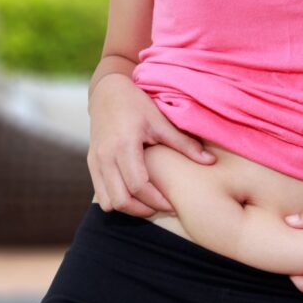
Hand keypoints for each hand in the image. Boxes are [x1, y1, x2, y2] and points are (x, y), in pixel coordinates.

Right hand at [88, 73, 216, 216]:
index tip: (172, 204)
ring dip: (128, 208)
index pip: (138, 186)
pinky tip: (134, 193)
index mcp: (124, 145)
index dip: (156, 200)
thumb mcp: (161, 122)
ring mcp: (95, 161)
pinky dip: (117, 200)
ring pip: (108, 202)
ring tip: (148, 202)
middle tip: (162, 206)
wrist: (107, 92)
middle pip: (121, 200)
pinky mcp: (91, 164)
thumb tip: (211, 161)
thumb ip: (184, 144)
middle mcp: (106, 156)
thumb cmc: (136, 105)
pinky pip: (101, 194)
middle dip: (143, 210)